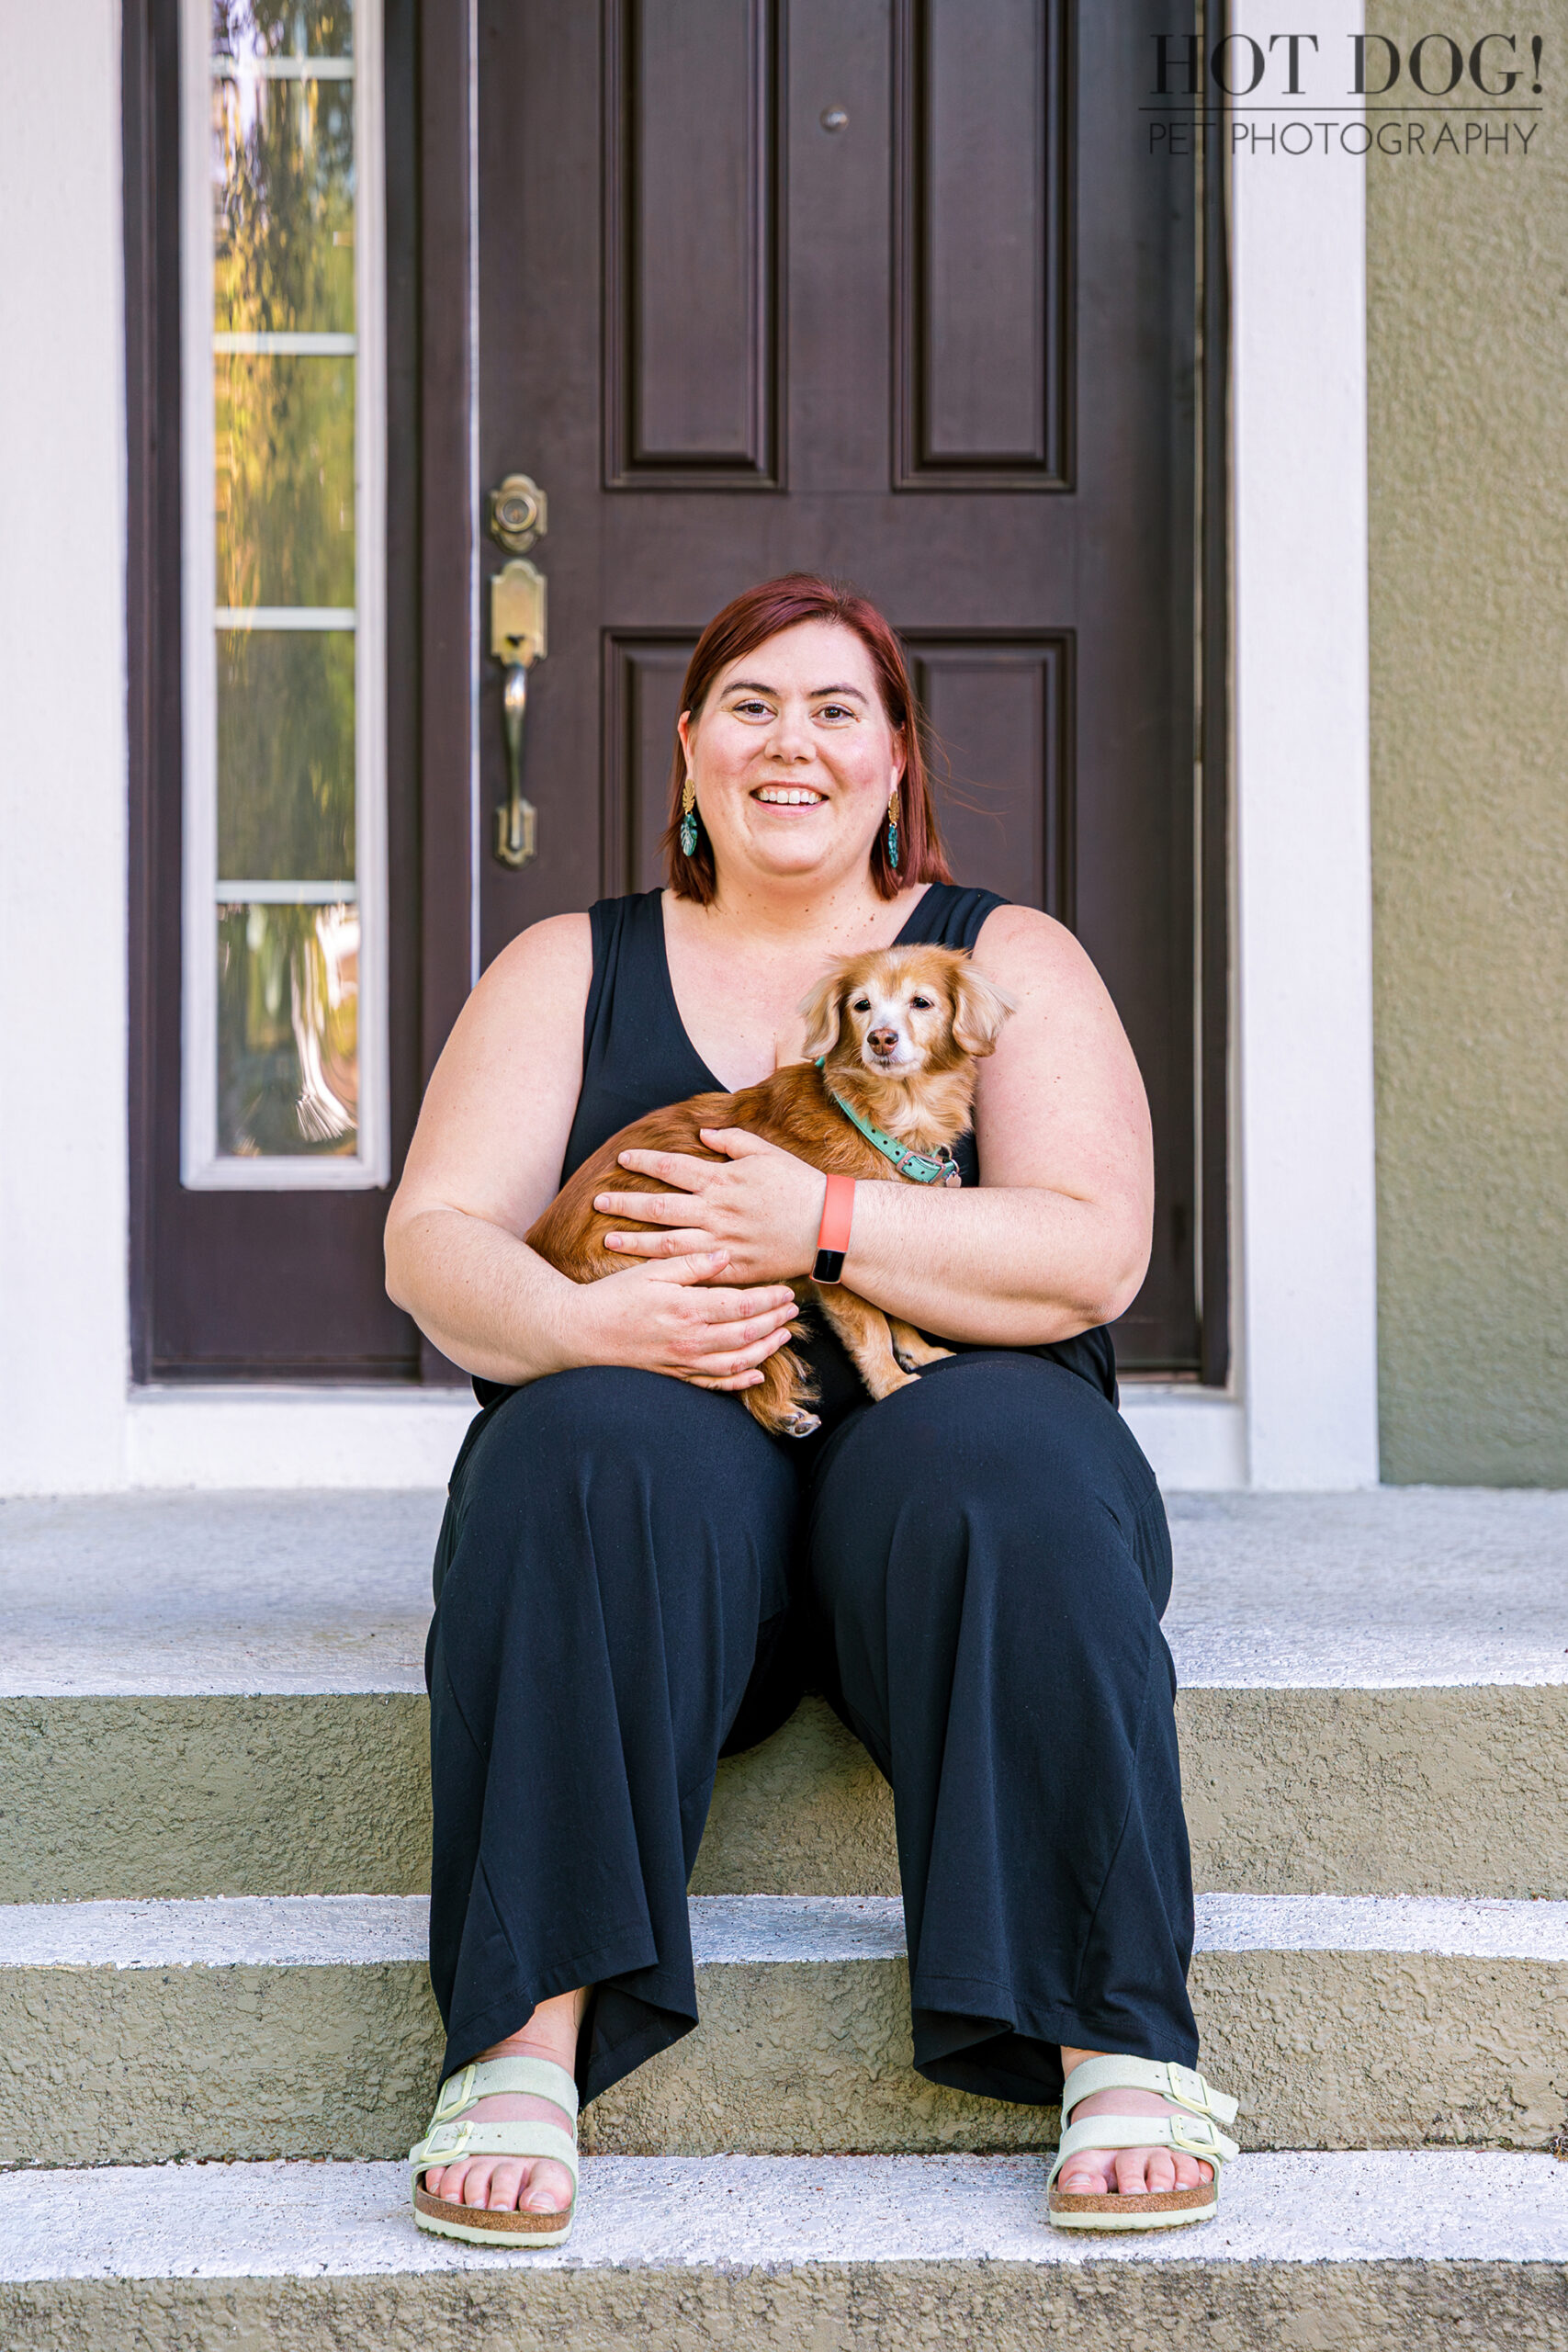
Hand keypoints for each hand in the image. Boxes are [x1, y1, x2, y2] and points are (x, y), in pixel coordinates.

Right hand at [565, 1249, 798, 1392]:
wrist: (579, 1333)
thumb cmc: (613, 1297)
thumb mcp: (650, 1271)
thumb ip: (691, 1264)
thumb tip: (726, 1255)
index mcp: (686, 1308)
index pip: (741, 1305)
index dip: (769, 1299)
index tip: (786, 1291)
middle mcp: (689, 1340)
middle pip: (747, 1334)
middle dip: (775, 1322)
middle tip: (793, 1311)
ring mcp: (683, 1362)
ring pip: (737, 1362)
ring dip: (765, 1350)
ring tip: (783, 1335)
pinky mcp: (675, 1376)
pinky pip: (715, 1384)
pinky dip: (740, 1381)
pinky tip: (756, 1373)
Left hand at [594, 1129, 824, 1285]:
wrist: (828, 1226)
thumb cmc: (798, 1186)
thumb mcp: (766, 1153)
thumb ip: (732, 1141)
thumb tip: (702, 1131)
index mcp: (723, 1180)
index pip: (673, 1169)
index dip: (644, 1163)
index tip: (622, 1159)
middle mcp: (716, 1212)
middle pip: (659, 1207)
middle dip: (626, 1203)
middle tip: (597, 1201)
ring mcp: (722, 1243)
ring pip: (668, 1243)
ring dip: (635, 1240)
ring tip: (608, 1237)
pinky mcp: (733, 1269)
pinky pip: (692, 1270)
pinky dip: (667, 1270)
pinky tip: (646, 1269)